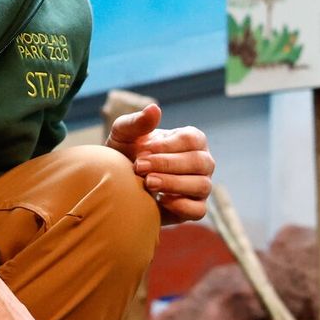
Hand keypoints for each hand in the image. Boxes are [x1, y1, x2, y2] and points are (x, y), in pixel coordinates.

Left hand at [106, 102, 215, 225]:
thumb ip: (136, 122)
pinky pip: (198, 210)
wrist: (117, 183)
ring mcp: (201, 186)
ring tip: (147, 183)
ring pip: (202, 186)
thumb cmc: (124, 153)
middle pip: (200, 162)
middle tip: (140, 168)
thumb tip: (154, 108)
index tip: (142, 151)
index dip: (168, 146)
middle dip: (168, 165)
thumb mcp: (123, 135)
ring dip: (173, 184)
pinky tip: (158, 200)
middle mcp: (202, 162)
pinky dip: (181, 206)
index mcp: (191, 140)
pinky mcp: (194, 208)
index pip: (193, 139)